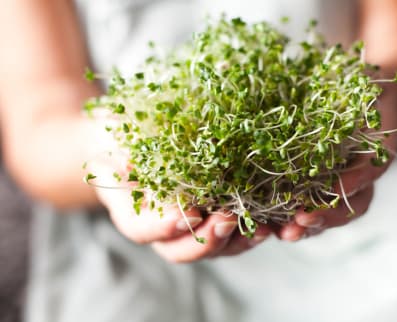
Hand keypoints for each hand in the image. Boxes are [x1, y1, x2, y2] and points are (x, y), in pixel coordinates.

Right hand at [90, 157, 271, 262]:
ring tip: (256, 227)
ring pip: (213, 249)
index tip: (184, 214)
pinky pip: (234, 234)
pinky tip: (272, 222)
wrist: (138, 142)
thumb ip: (119, 156)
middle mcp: (164, 229)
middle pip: (183, 250)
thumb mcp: (113, 142)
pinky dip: (253, 230)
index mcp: (134, 214)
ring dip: (236, 241)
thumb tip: (130, 165)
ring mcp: (192, 227)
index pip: (142, 230)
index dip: (163, 227)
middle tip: (224, 220)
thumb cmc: (122, 141)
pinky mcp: (216, 218)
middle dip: (206, 238)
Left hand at [277, 96, 396, 240]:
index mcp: (375, 152)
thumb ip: (369, 86)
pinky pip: (305, 209)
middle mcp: (358, 176)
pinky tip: (270, 227)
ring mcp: (336, 187)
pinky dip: (289, 221)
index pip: (370, 172)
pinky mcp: (314, 189)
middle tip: (303, 220)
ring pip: (329, 215)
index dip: (355, 182)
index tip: (337, 187)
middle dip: (328, 216)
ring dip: (308, 227)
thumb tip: (365, 77)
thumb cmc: (362, 89)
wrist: (355, 103)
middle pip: (351, 205)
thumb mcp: (369, 82)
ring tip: (286, 234)